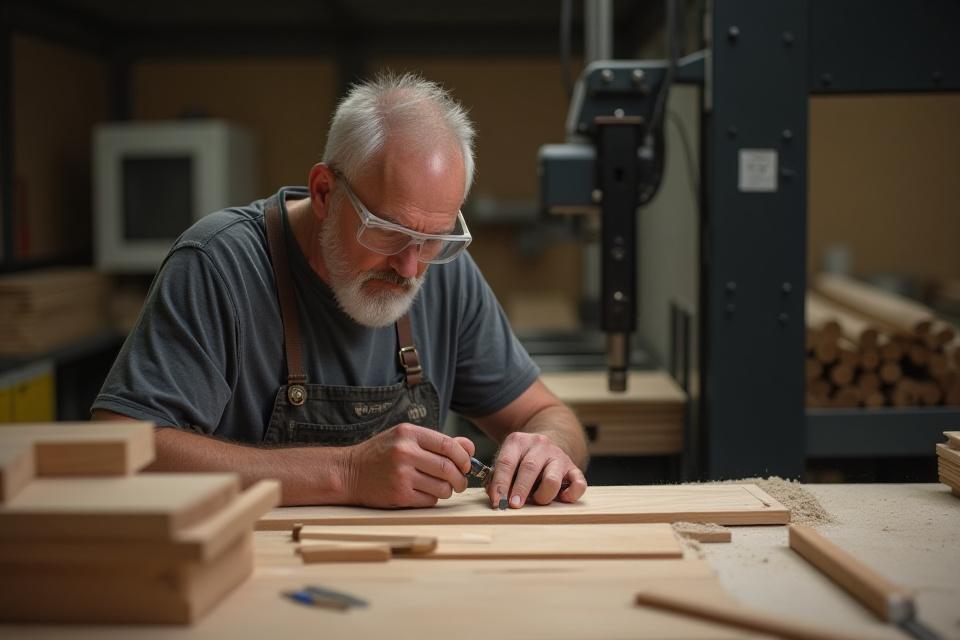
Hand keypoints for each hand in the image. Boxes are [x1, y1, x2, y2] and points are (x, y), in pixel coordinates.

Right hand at [344, 423, 475, 507]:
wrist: (348, 472)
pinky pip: (429, 500)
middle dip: (460, 478)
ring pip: (442, 487)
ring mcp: (401, 474)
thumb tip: (469, 447)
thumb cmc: (381, 454)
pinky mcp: (399, 495)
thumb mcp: (406, 439)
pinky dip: (432, 499)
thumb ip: (437, 442)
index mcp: (408, 433)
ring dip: (447, 490)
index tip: (465, 464)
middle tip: (460, 481)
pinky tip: (424, 493)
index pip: (448, 445)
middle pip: (448, 467)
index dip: (463, 457)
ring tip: (441, 488)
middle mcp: (404, 452)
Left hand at [488, 432, 586, 508]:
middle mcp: (540, 445)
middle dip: (520, 489)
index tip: (497, 501)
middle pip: (529, 468)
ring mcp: (558, 456)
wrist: (545, 446)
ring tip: (537, 501)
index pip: (506, 462)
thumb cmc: (520, 460)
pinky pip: (578, 483)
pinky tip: (562, 498)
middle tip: (514, 505)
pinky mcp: (574, 468)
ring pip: (552, 478)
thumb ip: (498, 477)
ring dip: (543, 494)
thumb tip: (495, 497)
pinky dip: (571, 494)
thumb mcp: (507, 461)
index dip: (500, 483)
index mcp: (518, 441)